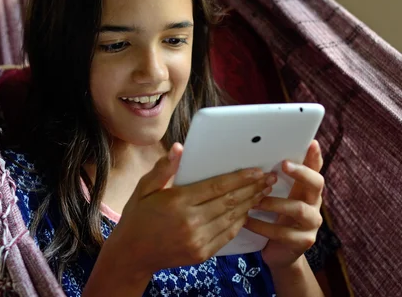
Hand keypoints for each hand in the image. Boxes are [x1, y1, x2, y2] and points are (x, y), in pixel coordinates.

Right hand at [104, 142, 276, 279]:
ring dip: (250, 203)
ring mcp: (198, 240)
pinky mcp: (202, 253)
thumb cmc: (137, 217)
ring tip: (264, 191)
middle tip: (268, 178)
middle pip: (229, 201)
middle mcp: (190, 222)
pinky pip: (227, 234)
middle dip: (252, 188)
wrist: (132, 255)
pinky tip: (247, 211)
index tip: (256, 170)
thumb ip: (163, 169)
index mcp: (177, 202)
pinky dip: (240, 222)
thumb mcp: (143, 188)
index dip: (239, 178)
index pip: (216, 186)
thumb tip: (179, 148)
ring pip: (232, 218)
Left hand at [244, 140, 323, 270]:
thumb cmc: (276, 218)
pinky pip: (282, 232)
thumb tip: (257, 156)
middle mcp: (314, 204)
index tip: (311, 143)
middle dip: (301, 173)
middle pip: (316, 184)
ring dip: (274, 203)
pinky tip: (246, 221)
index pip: (316, 169)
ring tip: (254, 201)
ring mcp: (311, 224)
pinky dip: (261, 226)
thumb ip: (275, 180)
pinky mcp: (303, 242)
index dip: (315, 157)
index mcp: (307, 190)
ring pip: (299, 209)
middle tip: (283, 165)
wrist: (280, 252)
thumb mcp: (278, 197)